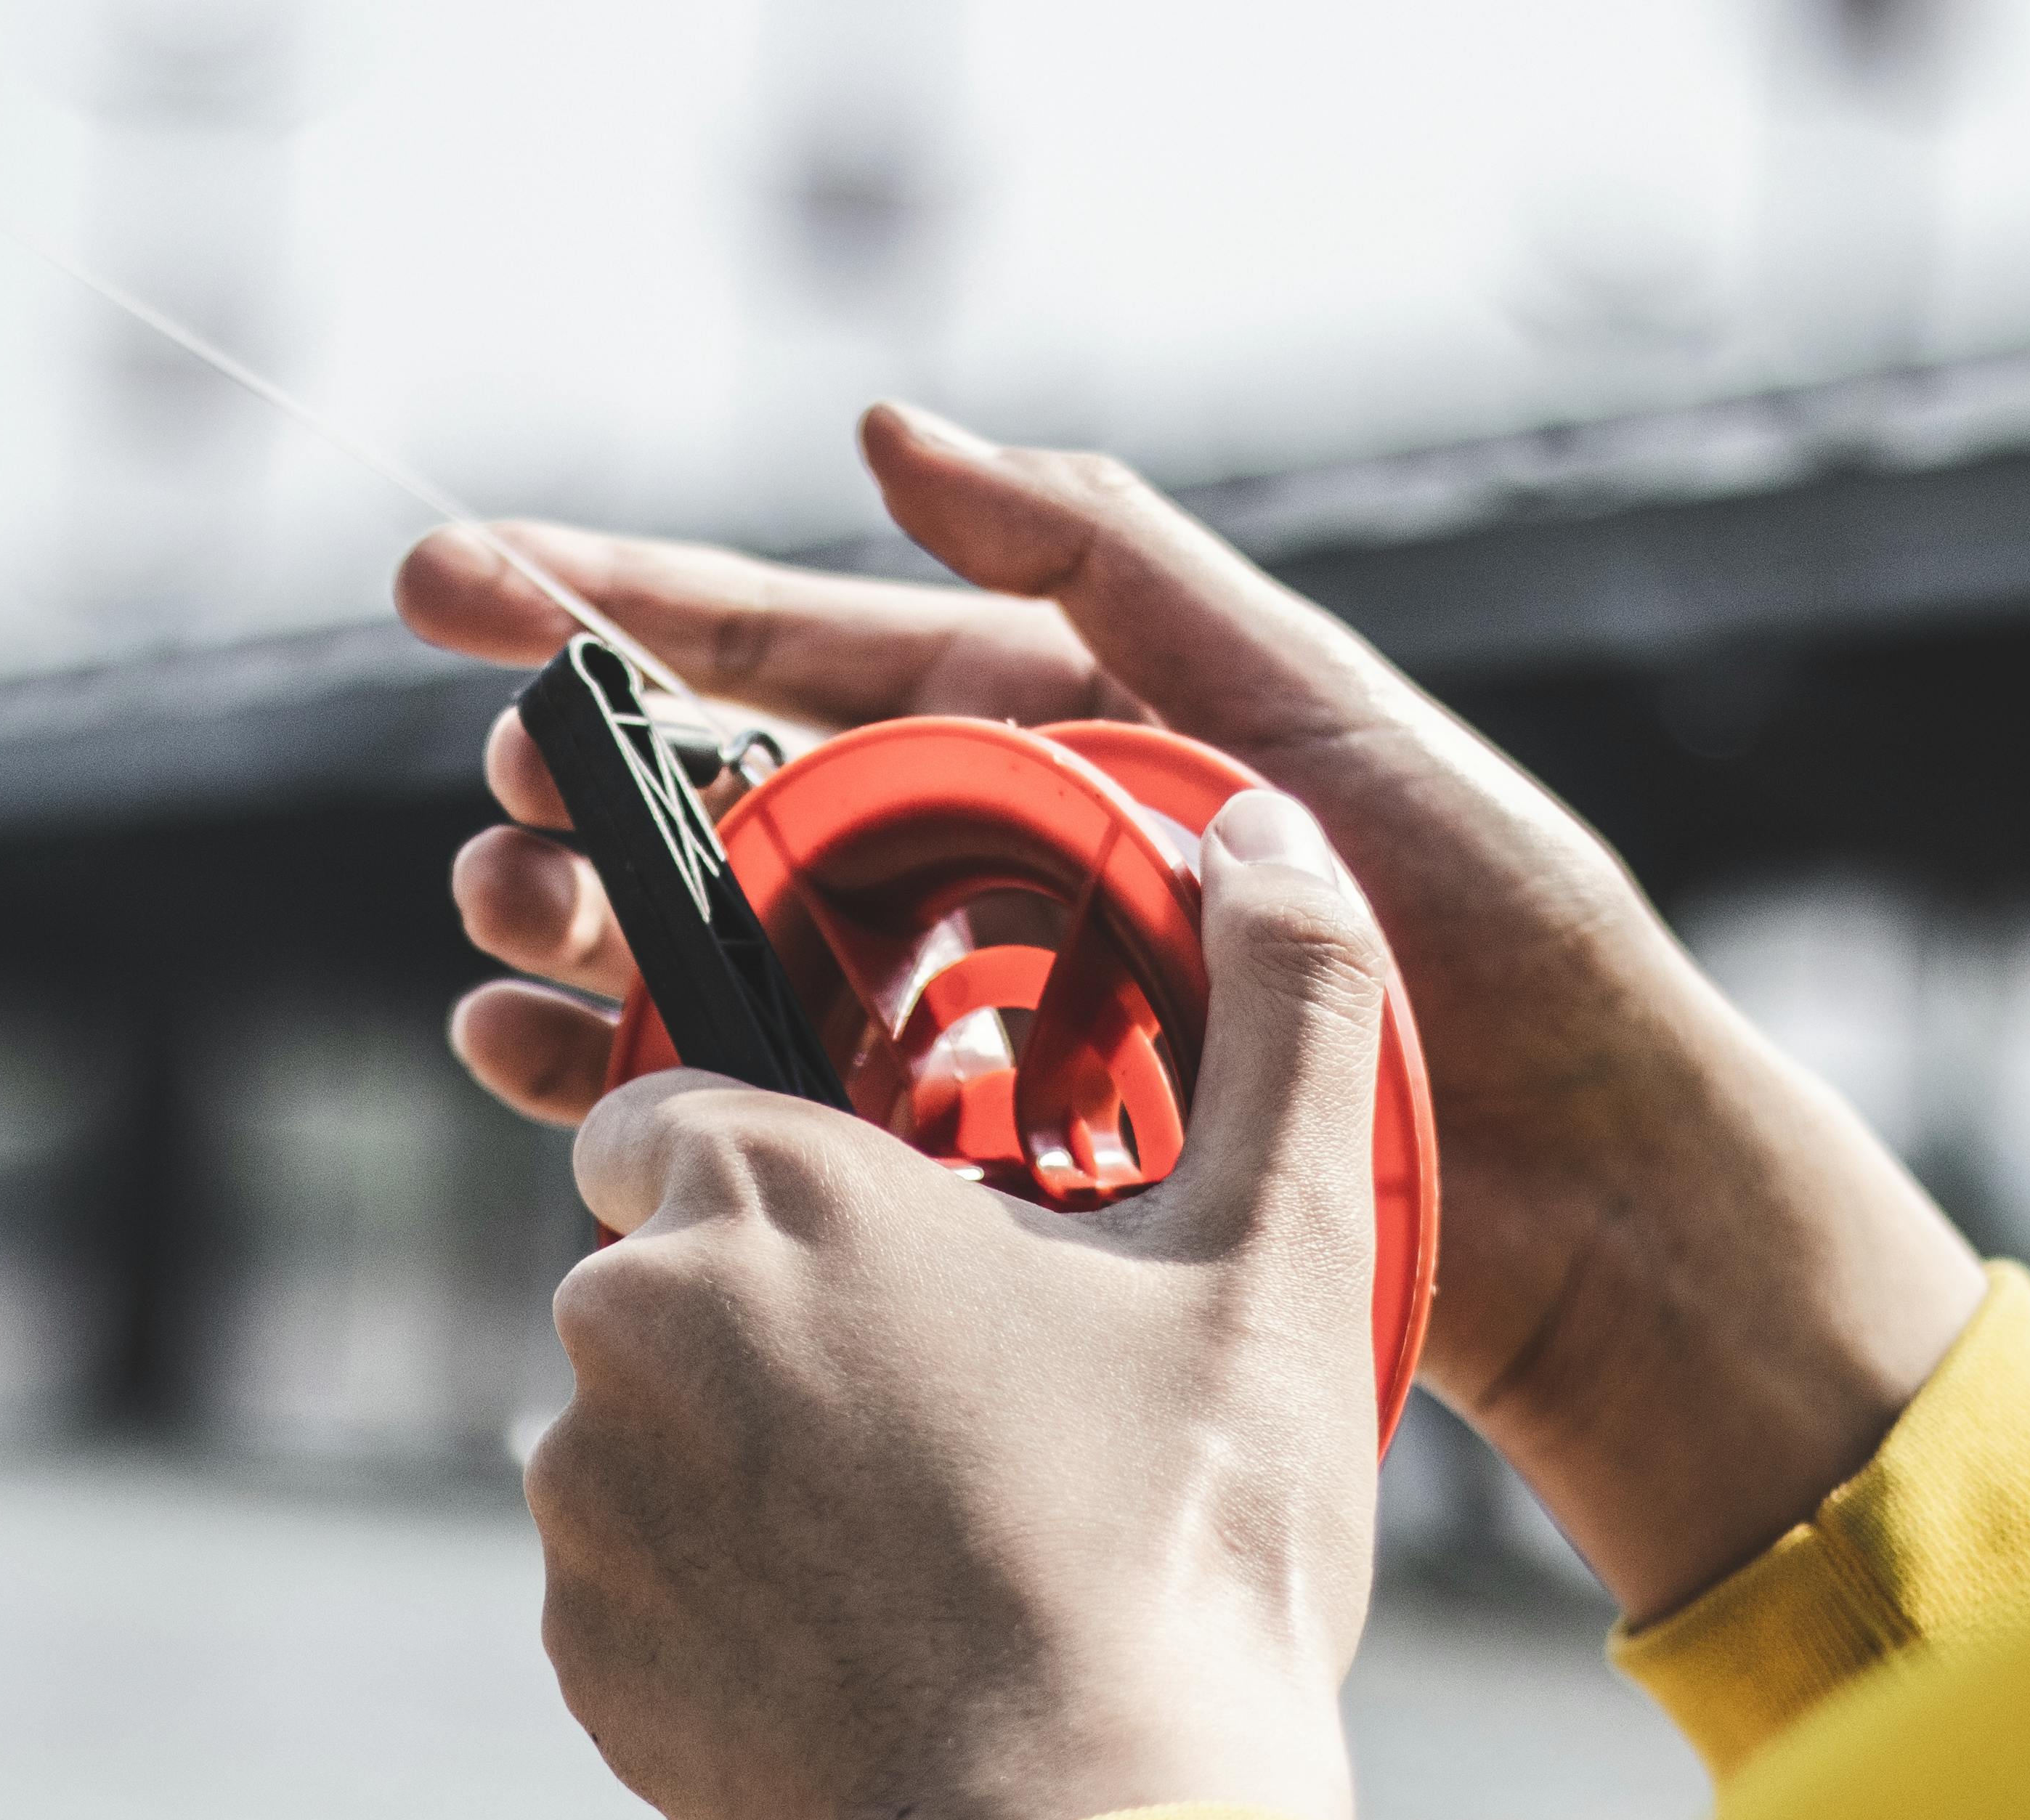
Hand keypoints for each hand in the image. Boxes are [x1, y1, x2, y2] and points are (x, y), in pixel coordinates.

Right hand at [398, 406, 1983, 1624]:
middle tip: (496, 798)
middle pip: (707, 810)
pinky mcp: (969, 1173)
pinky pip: (765, 1121)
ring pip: (702, 966)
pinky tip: (545, 1068)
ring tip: (499, 927)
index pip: (781, 647)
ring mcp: (957, 1025)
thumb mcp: (1299, 699)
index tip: (448, 580)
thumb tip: (882, 433)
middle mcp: (969, 875)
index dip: (608, 604)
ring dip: (575, 939)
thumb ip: (1101, 562)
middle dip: (571, 788)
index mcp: (1030, 738)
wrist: (1582, 1177)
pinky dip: (633, 1090)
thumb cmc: (1482, 916)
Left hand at [533, 792, 1385, 1819]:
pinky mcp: (584, 1660)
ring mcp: (585, 1502)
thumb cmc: (1186, 1541)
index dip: (805, 1178)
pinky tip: (885, 1665)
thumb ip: (1287, 1007)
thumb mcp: (1280, 1252)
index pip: (681, 1106)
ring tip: (943, 1562)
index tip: (918, 1263)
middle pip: (677, 1280)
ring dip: (761, 1475)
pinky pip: (642, 1596)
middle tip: (971, 1433)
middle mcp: (625, 1321)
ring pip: (653, 1438)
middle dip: (792, 1334)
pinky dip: (734, 1617)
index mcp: (765, 1186)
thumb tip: (1275, 827)